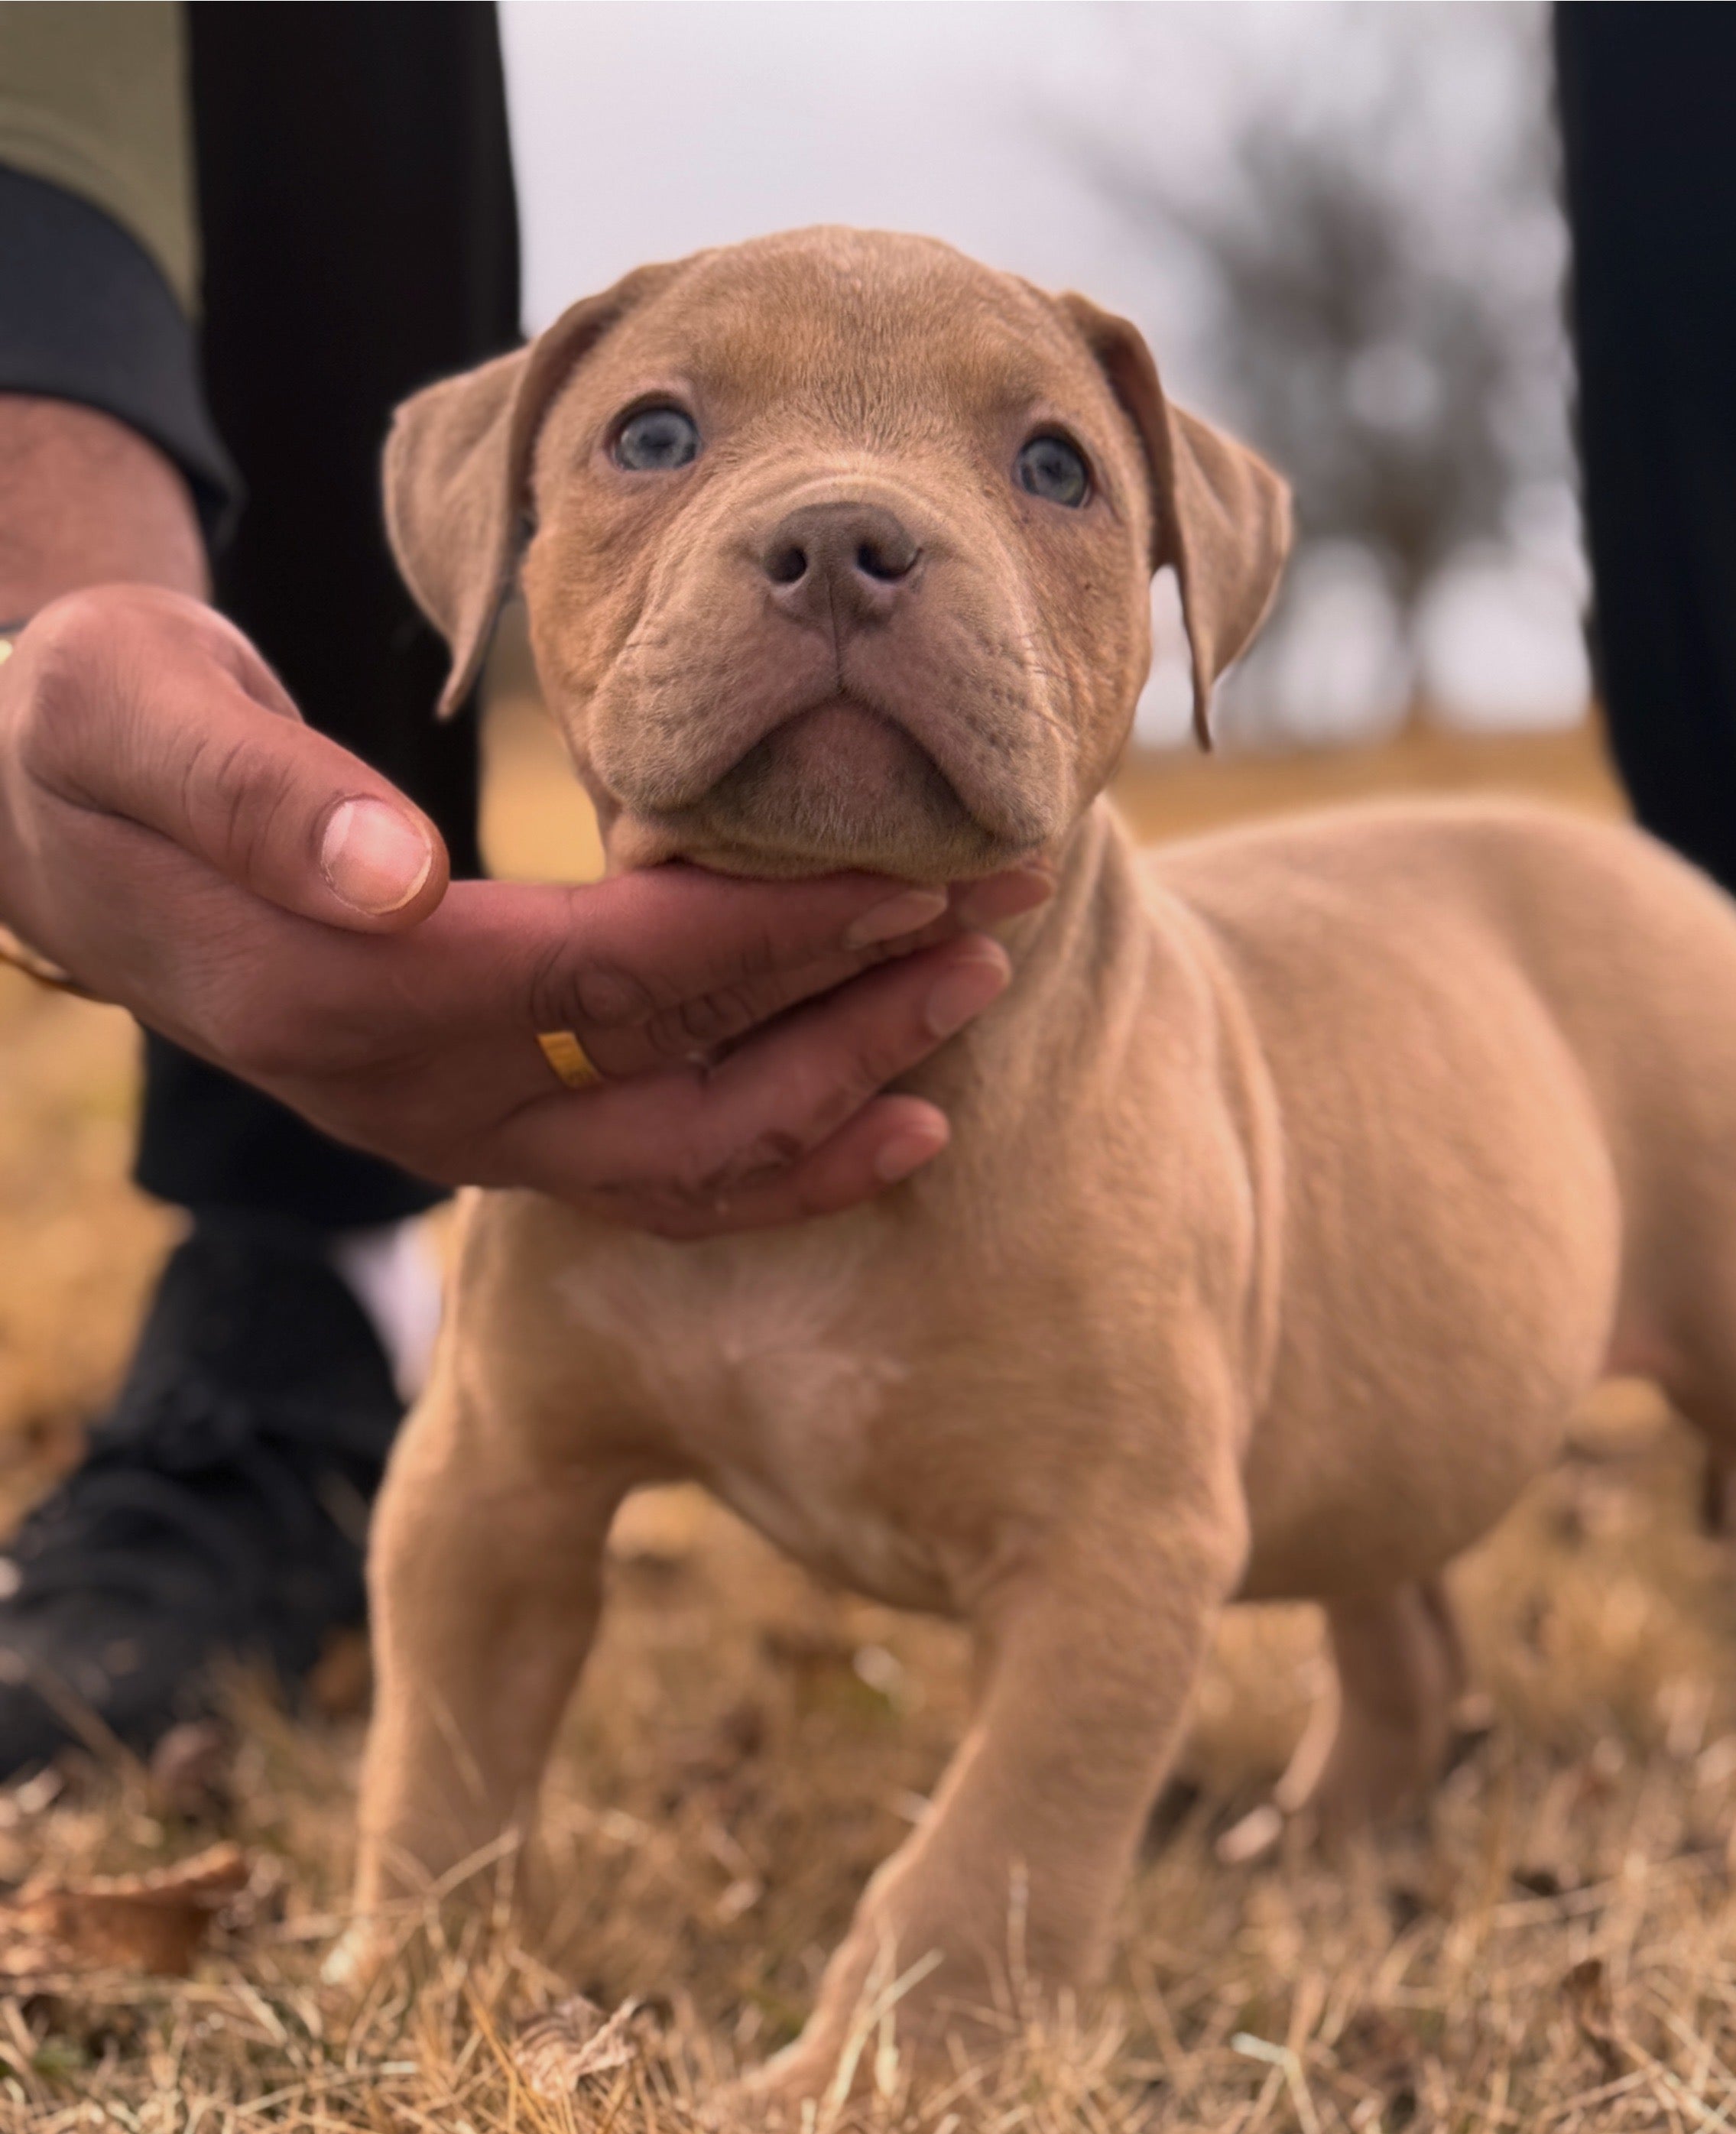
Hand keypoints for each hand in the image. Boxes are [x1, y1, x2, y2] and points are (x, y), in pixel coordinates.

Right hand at [0, 585, 1045, 1233]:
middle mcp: (416, 1100)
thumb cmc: (98, 740)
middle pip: (680, 1075)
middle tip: (1005, 919)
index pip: (605, 973)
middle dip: (853, 1003)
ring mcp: (457, 1133)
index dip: (767, 931)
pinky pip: (661, 1182)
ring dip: (845, 1085)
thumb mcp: (125, 713)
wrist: (59, 833)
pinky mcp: (491, 1127)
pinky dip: (783, 1167)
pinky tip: (898, 1124)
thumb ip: (248, 792)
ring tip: (980, 993)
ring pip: (689, 1153)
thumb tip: (391, 872)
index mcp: (343, 996)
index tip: (908, 874)